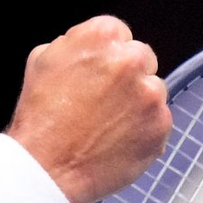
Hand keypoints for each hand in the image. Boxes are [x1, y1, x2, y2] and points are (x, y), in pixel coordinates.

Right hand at [7, 15, 169, 202]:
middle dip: (126, 76)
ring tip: (106, 125)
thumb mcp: (41, 61)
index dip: (105, 56)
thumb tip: (89, 48)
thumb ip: (72, 44)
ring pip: (152, 91)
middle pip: (141, 59)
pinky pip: (158, 122)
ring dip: (137, 103)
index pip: (119, 34)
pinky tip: (116, 140)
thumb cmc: (41, 119)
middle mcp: (131, 60)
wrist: (46, 168)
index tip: (97, 73)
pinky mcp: (161, 126)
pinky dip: (143, 130)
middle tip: (102, 101)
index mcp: (101, 37)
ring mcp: (150, 95)